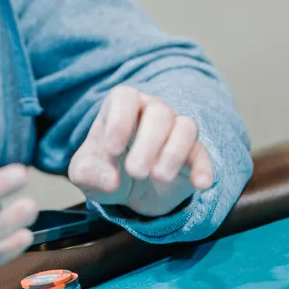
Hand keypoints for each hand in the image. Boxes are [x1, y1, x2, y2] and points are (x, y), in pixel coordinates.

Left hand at [68, 86, 212, 217]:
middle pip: (159, 112)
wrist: (128, 191)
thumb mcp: (85, 174)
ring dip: (174, 152)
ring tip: (159, 177)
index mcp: (120, 108)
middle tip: (135, 171)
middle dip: (148, 143)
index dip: (120, 120)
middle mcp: (151, 112)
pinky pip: (203, 153)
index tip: (112, 149)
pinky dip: (204, 168)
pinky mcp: (194, 154)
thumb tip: (110, 180)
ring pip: (185, 126)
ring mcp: (175, 130)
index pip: (125, 97)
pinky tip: (200, 184)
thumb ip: (88, 174)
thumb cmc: (103, 170)